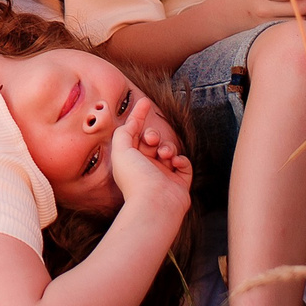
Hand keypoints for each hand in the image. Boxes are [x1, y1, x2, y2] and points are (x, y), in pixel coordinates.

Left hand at [107, 98, 191, 219]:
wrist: (154, 204)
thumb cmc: (135, 178)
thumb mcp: (120, 150)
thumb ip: (123, 133)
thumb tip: (131, 122)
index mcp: (130, 160)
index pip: (134, 134)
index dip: (138, 116)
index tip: (145, 102)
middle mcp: (145, 167)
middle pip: (152, 140)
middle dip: (153, 135)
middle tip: (151, 139)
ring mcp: (163, 175)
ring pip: (169, 150)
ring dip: (167, 147)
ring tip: (164, 154)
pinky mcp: (179, 183)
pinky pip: (184, 164)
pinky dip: (181, 160)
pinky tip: (175, 163)